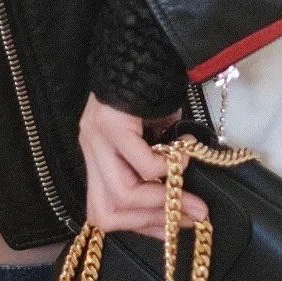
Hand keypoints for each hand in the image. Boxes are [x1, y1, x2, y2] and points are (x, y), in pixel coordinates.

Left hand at [77, 94, 208, 237]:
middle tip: (186, 219)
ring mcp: (95, 137)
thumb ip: (156, 174)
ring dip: (163, 202)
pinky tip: (184, 156)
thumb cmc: (153, 98)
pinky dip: (168, 169)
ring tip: (192, 199)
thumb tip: (182, 209)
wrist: (147, 49)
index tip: (170, 232)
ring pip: (122, 194)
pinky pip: (142, 164)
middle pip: (104, 213)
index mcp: (96, 159)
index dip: (138, 228)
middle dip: (149, 223)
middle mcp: (89, 151)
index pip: (103, 212)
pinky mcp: (110, 124)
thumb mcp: (153, 143)